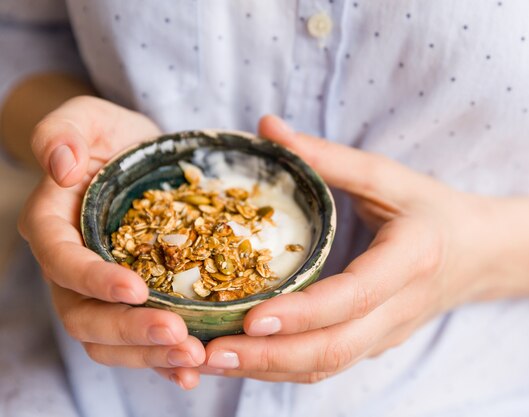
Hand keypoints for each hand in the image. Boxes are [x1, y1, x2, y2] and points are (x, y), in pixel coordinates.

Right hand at [18, 96, 205, 388]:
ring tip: (194, 357)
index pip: (63, 263)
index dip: (94, 281)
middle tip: (179, 336)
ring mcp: (101, 290)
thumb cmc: (109, 135)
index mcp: (54, 228)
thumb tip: (59, 167)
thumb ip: (62, 133)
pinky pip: (138, 340)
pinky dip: (161, 359)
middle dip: (130, 331)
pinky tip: (192, 369)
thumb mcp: (87, 118)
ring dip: (149, 354)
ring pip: (110, 339)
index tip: (136, 289)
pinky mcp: (134, 301)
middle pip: (85, 316)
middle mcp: (72, 268)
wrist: (137, 156)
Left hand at [164, 115, 490, 382]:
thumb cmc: (432, 209)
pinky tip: (246, 359)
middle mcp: (400, 308)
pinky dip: (284, 368)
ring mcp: (390, 334)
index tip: (251, 318)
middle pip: (334, 350)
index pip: (353, 297)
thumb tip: (266, 127)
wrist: (480, 253)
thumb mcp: (386, 176)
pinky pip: (329, 365)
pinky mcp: (377, 344)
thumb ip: (326, 156)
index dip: (302, 313)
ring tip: (213, 362)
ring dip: (268, 370)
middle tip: (210, 353)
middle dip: (269, 357)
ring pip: (327, 367)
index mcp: (410, 259)